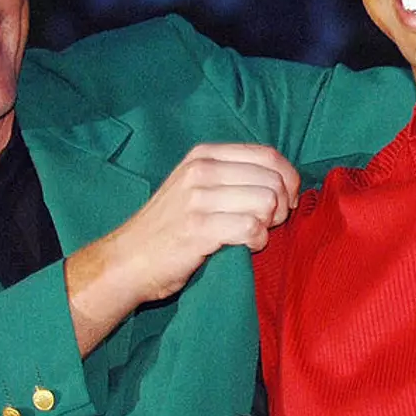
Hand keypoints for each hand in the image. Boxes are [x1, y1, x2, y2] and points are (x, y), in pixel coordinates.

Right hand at [65, 143, 299, 350]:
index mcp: (203, 155)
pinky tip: (246, 246)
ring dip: (269, 224)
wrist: (127, 261)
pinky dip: (258, 241)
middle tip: (269, 224)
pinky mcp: (198, 229)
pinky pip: (251, 228)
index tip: (286, 202)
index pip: (268, 154)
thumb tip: (283, 181)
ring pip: (266, 202)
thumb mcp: (195, 186)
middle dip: (282, 206)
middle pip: (272, 180)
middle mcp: (200, 170)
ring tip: (255, 234)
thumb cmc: (168, 227)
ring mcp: (197, 198)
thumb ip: (232, 176)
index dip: (288, 179)